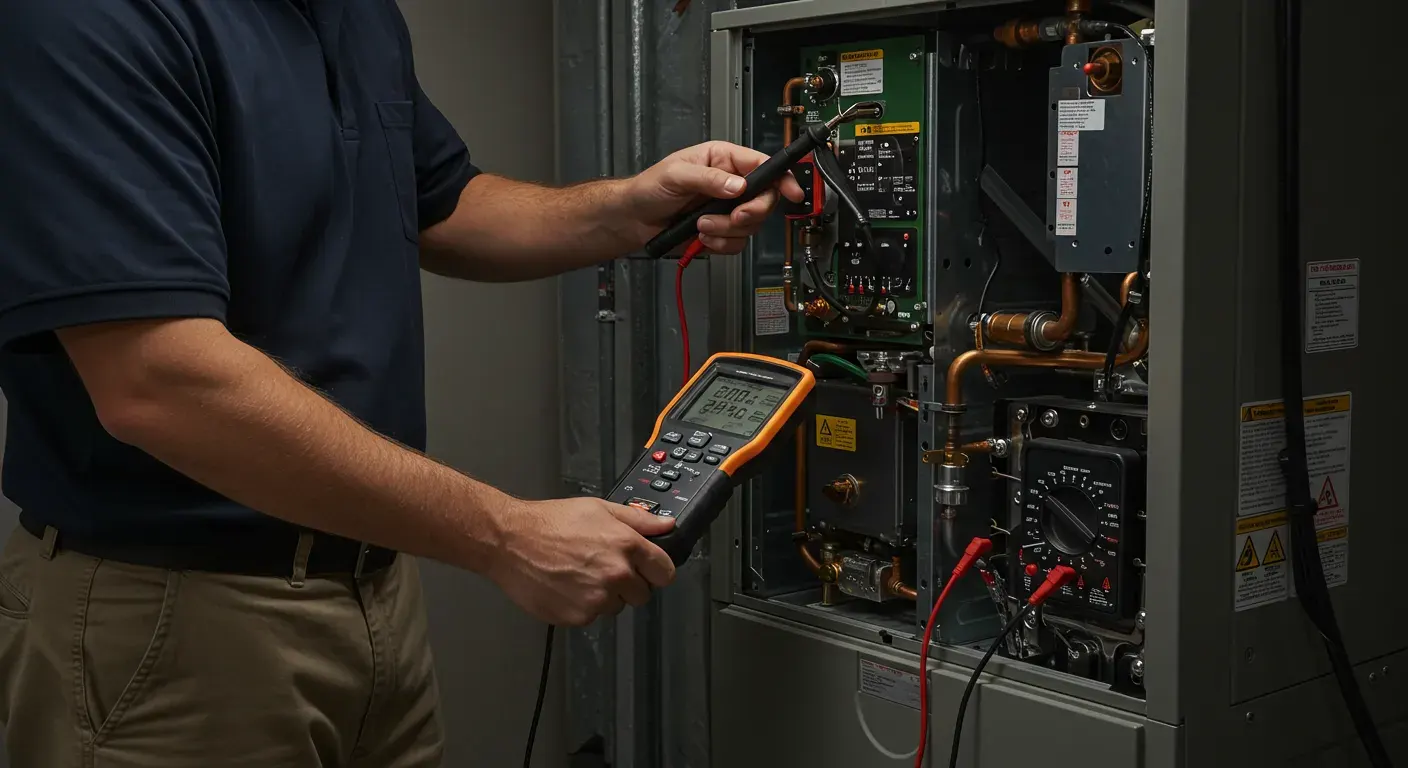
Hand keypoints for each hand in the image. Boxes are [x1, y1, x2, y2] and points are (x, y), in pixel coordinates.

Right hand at [485, 497, 676, 625]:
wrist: (509, 541)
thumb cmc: (550, 522)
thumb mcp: (598, 509)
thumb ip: (638, 520)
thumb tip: (667, 525)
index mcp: (626, 546)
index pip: (665, 572)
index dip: (656, 570)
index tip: (647, 570)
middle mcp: (615, 575)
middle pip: (642, 594)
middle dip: (628, 584)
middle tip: (603, 568)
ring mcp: (596, 599)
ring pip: (615, 607)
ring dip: (604, 596)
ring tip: (579, 574)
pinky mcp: (577, 616)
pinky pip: (591, 617)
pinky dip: (582, 606)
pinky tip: (566, 586)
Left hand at [615, 140, 805, 254]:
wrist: (635, 220)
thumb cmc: (650, 188)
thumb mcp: (676, 175)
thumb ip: (709, 179)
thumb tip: (738, 186)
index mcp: (723, 159)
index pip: (762, 166)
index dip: (781, 179)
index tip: (791, 192)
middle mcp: (731, 183)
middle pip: (764, 199)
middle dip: (749, 213)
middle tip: (734, 218)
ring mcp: (728, 209)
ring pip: (751, 225)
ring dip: (726, 230)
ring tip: (701, 225)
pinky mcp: (722, 231)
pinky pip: (737, 243)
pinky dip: (720, 244)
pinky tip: (702, 236)